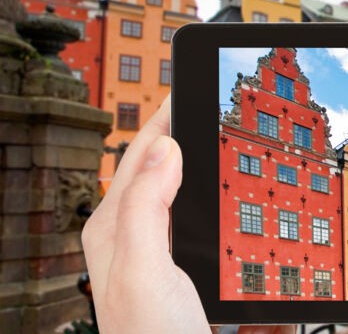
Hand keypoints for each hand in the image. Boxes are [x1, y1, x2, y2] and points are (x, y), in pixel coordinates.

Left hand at [81, 96, 293, 333]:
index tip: (191, 86)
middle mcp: (130, 236)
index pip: (139, 155)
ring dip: (196, 160)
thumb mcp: (147, 269)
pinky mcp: (176, 268)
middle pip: (155, 167)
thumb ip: (148, 207)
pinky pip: (189, 215)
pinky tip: (225, 194)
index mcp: (113, 227)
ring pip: (174, 190)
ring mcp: (153, 253)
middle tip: (213, 105)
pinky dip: (206, 192)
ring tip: (220, 136)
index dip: (165, 118)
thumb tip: (164, 147)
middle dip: (181, 132)